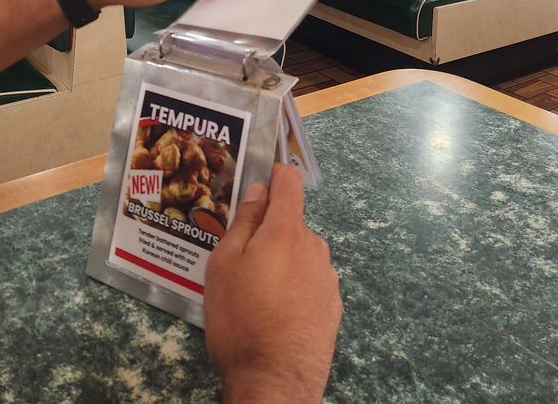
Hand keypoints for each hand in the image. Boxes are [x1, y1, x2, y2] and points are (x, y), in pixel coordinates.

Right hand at [205, 164, 341, 403]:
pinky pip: (310, 281)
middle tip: (241, 261)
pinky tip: (276, 313)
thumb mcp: (224, 265)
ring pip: (300, 254)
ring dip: (282, 262)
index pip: (289, 182)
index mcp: (287, 230)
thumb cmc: (240, 319)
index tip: (260, 182)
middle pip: (291, 223)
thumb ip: (244, 222)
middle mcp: (314, 247)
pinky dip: (294, 287)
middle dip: (269, 232)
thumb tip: (258, 191)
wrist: (274, 382)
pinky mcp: (333, 307)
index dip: (275, 175)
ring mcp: (327, 278)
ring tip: (256, 295)